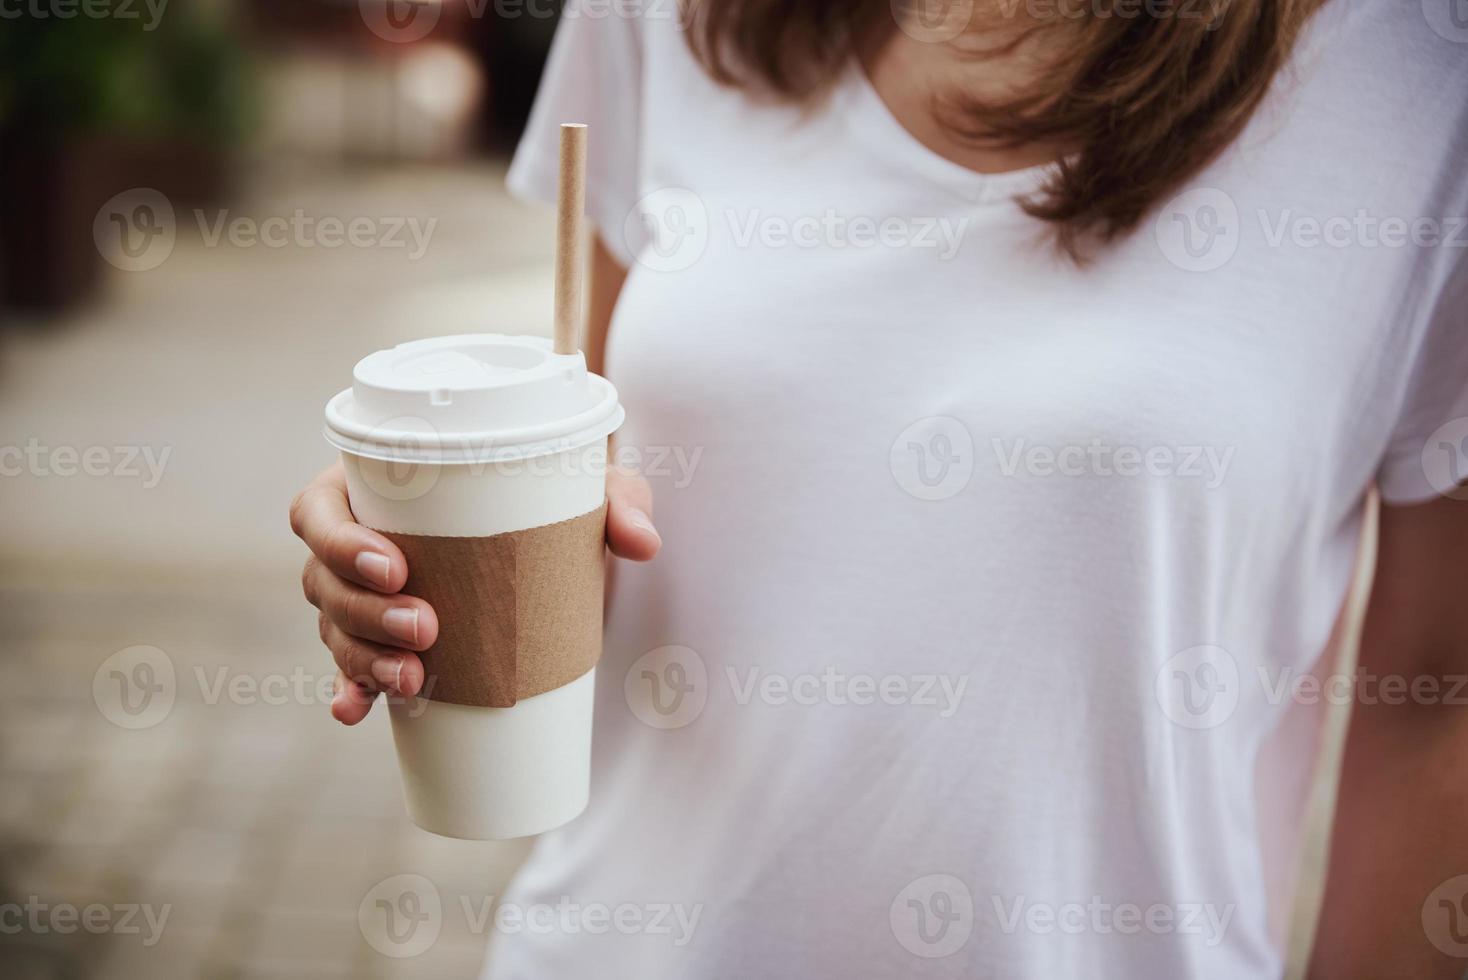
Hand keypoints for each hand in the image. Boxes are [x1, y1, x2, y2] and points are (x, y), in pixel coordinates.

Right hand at [290, 462, 660, 724]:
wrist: (560, 532)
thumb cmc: (557, 493)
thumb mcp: (589, 488)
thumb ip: (619, 501)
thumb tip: (644, 543)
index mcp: (377, 486)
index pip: (320, 509)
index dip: (341, 541)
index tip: (397, 566)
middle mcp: (358, 540)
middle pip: (324, 579)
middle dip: (365, 611)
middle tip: (428, 627)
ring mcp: (365, 595)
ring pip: (335, 628)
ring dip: (362, 657)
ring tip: (414, 678)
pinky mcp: (386, 640)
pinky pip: (350, 670)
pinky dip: (350, 692)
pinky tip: (355, 712)